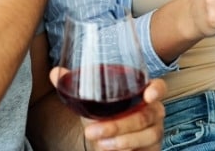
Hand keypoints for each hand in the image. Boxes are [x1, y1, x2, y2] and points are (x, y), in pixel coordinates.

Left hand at [49, 68, 165, 150]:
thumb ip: (74, 84)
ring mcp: (155, 130)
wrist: (109, 140)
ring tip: (100, 143)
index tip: (147, 95)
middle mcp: (153, 111)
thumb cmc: (106, 115)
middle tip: (92, 130)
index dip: (157, 90)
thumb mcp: (91, 101)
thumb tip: (55, 72)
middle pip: (144, 116)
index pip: (159, 87)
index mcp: (141, 93)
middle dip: (118, 124)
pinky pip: (145, 149)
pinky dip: (127, 149)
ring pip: (145, 135)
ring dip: (121, 140)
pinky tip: (112, 150)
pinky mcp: (153, 148)